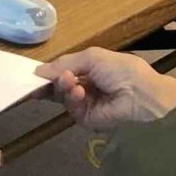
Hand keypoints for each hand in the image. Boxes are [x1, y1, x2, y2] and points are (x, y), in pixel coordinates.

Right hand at [36, 48, 175, 130]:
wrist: (141, 97)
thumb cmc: (121, 71)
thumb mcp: (93, 57)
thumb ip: (65, 62)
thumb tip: (39, 70)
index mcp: (93, 68)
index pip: (66, 69)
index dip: (52, 70)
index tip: (34, 71)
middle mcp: (88, 86)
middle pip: (61, 84)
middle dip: (52, 79)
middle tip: (39, 78)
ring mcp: (86, 103)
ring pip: (63, 95)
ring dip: (63, 86)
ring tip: (69, 80)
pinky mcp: (86, 118)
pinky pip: (71, 107)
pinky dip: (72, 98)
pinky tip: (78, 91)